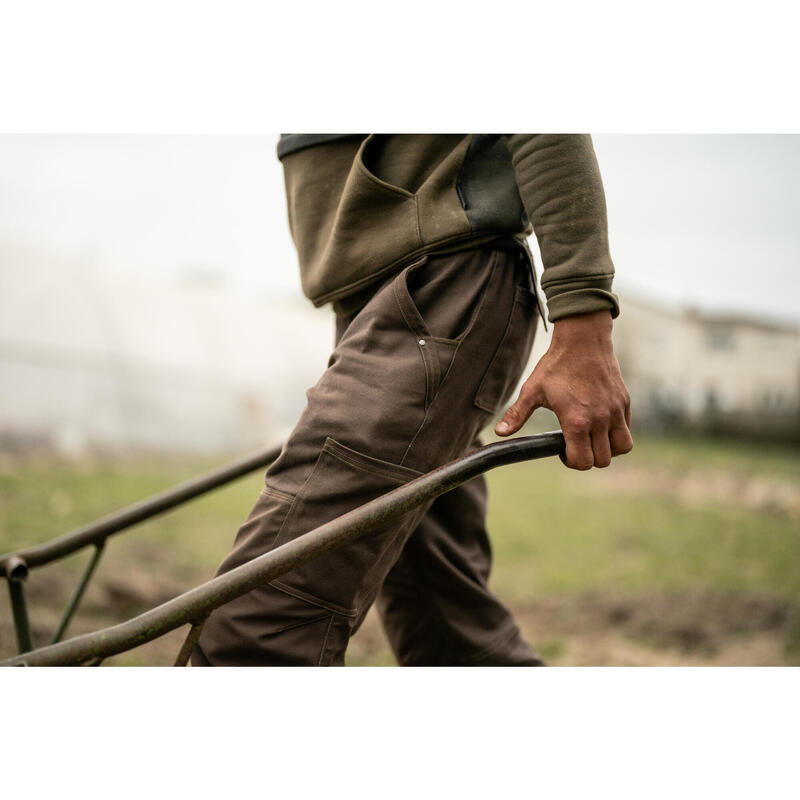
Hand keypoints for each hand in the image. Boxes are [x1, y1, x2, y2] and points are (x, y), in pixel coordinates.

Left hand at [495, 310, 632, 469]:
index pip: (582, 461)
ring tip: (592, 439)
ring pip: (622, 448)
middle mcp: (600, 419)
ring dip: (608, 450)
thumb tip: (500, 433)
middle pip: (602, 460)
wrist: (582, 340)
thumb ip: (517, 415)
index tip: (563, 450)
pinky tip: (600, 424)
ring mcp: (615, 411)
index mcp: (576, 420)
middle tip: (575, 444)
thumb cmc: (556, 365)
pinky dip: (617, 434)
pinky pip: (627, 430)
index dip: (571, 461)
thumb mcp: (532, 390)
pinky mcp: (624, 402)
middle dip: (588, 458)